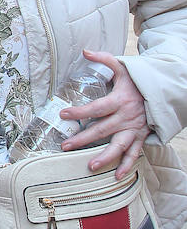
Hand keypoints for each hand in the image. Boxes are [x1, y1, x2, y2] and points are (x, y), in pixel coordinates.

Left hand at [58, 49, 150, 177]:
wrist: (165, 91)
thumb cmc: (139, 80)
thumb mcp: (124, 68)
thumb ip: (105, 59)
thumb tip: (85, 51)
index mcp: (120, 100)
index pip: (97, 107)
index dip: (80, 111)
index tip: (63, 114)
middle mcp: (127, 117)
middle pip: (103, 129)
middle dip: (84, 139)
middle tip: (65, 146)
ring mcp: (135, 129)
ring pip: (120, 146)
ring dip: (105, 157)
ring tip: (90, 166)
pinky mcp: (141, 136)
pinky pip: (135, 153)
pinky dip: (127, 166)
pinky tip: (116, 177)